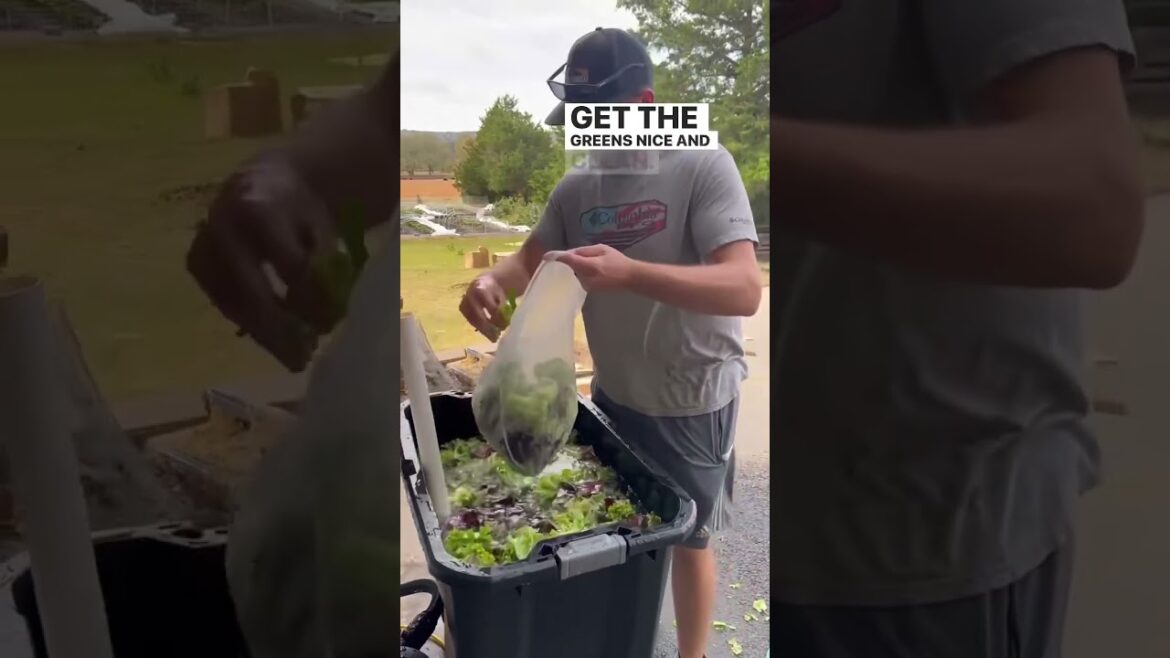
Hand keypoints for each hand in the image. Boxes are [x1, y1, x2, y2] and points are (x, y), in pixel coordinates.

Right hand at [186, 151, 335, 371]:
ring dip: (264, 334)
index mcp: (260, 209)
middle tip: (301, 361)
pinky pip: (223, 302)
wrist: (262, 183)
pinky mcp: (196, 262)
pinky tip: (273, 337)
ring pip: (233, 303)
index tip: (329, 324)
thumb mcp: (322, 229)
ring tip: (291, 356)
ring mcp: (205, 244)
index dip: (311, 299)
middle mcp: (223, 226)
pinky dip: (248, 321)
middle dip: (280, 331)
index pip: (290, 267)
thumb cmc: (299, 210)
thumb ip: (324, 268)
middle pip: (252, 293)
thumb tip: (319, 323)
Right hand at [459, 273, 507, 341]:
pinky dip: (479, 327)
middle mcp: (470, 295)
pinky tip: (487, 332)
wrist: (482, 283)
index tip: (506, 326)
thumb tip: (502, 327)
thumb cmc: (495, 291)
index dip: (499, 319)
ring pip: (474, 320)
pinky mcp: (462, 308)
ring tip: (492, 338)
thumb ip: (502, 310)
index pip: (492, 308)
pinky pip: (471, 321)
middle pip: (480, 317)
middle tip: (496, 338)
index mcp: (482, 290)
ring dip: (483, 330)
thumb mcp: (501, 298)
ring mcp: (464, 301)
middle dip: (489, 329)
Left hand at [553, 244, 636, 290]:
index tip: (546, 256)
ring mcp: (586, 286)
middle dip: (572, 260)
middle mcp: (585, 278)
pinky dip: (582, 272)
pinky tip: (592, 270)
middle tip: (584, 254)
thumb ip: (584, 251)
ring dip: (577, 266)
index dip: (557, 257)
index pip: (569, 261)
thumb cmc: (617, 261)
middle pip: (570, 267)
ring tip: (592, 262)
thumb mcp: (602, 249)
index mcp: (589, 266)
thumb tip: (570, 253)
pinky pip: (579, 277)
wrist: (629, 278)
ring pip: (574, 273)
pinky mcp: (588, 290)